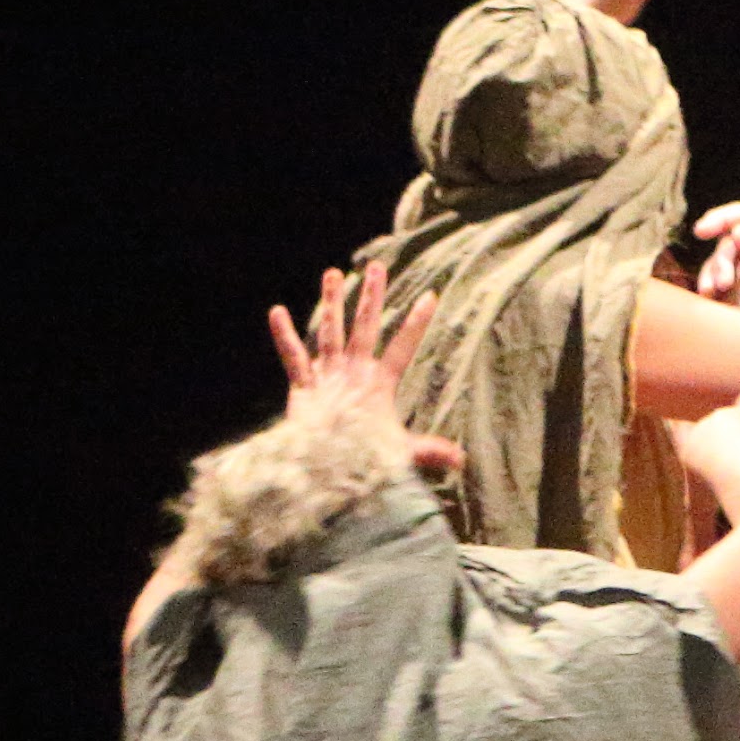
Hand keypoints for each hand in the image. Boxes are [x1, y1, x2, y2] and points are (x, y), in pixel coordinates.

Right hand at [262, 264, 464, 477]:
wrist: (327, 474)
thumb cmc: (363, 463)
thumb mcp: (399, 454)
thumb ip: (429, 451)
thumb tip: (462, 460)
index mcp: (380, 383)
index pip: (403, 346)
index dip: (416, 323)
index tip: (432, 296)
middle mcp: (355, 373)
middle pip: (365, 326)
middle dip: (371, 297)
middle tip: (377, 266)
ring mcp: (329, 377)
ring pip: (331, 332)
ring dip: (332, 303)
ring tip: (333, 273)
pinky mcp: (304, 387)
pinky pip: (294, 357)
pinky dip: (285, 337)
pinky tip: (277, 312)